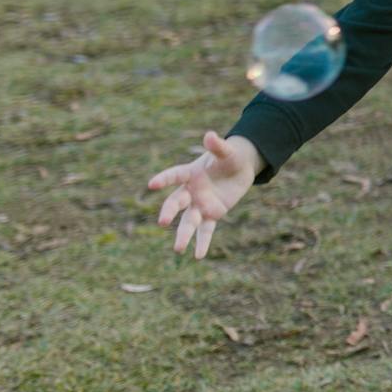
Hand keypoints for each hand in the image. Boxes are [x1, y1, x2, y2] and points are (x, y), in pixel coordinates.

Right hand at [146, 131, 261, 259]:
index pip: (174, 175)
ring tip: (178, 249)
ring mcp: (200, 205)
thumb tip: (210, 135)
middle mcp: (190, 191)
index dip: (164, 179)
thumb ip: (217, 145)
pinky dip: (202, 242)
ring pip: (189, 221)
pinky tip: (198, 256)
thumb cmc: (229, 157)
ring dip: (183, 235)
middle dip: (169, 211)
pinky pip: (206, 230)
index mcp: (190, 173)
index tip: (152, 184)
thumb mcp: (227, 151)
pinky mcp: (212, 215)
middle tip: (162, 222)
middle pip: (176, 202)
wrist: (239, 169)